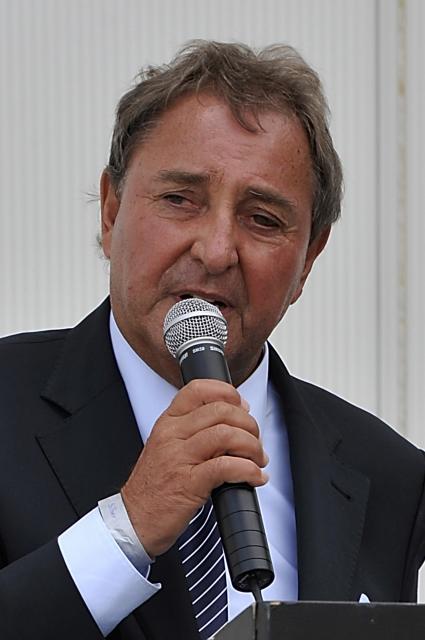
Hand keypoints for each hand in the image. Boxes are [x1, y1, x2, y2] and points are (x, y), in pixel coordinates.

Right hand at [121, 379, 267, 557]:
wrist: (133, 520)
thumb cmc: (153, 488)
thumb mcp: (167, 448)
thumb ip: (193, 431)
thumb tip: (232, 422)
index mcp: (168, 423)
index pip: (198, 390)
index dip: (227, 393)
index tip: (242, 406)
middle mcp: (172, 435)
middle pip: (220, 410)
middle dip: (248, 424)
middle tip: (255, 440)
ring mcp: (179, 458)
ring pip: (226, 434)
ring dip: (252, 446)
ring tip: (257, 460)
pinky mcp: (189, 484)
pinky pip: (226, 466)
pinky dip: (248, 470)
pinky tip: (254, 477)